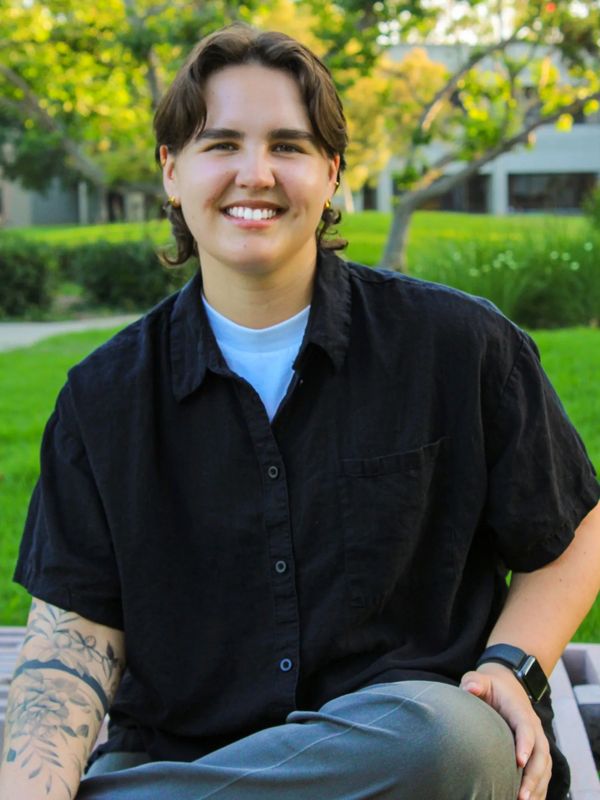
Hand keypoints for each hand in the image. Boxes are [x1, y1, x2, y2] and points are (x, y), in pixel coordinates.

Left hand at [460, 662, 550, 799]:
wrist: (508, 683)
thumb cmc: (490, 685)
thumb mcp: (481, 679)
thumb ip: (474, 682)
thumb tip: (469, 688)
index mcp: (520, 710)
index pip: (526, 728)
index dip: (525, 744)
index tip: (519, 761)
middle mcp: (534, 726)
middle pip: (541, 753)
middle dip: (533, 775)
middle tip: (521, 795)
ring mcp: (538, 739)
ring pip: (545, 766)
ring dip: (537, 786)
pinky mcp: (537, 750)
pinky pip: (544, 772)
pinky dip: (539, 788)